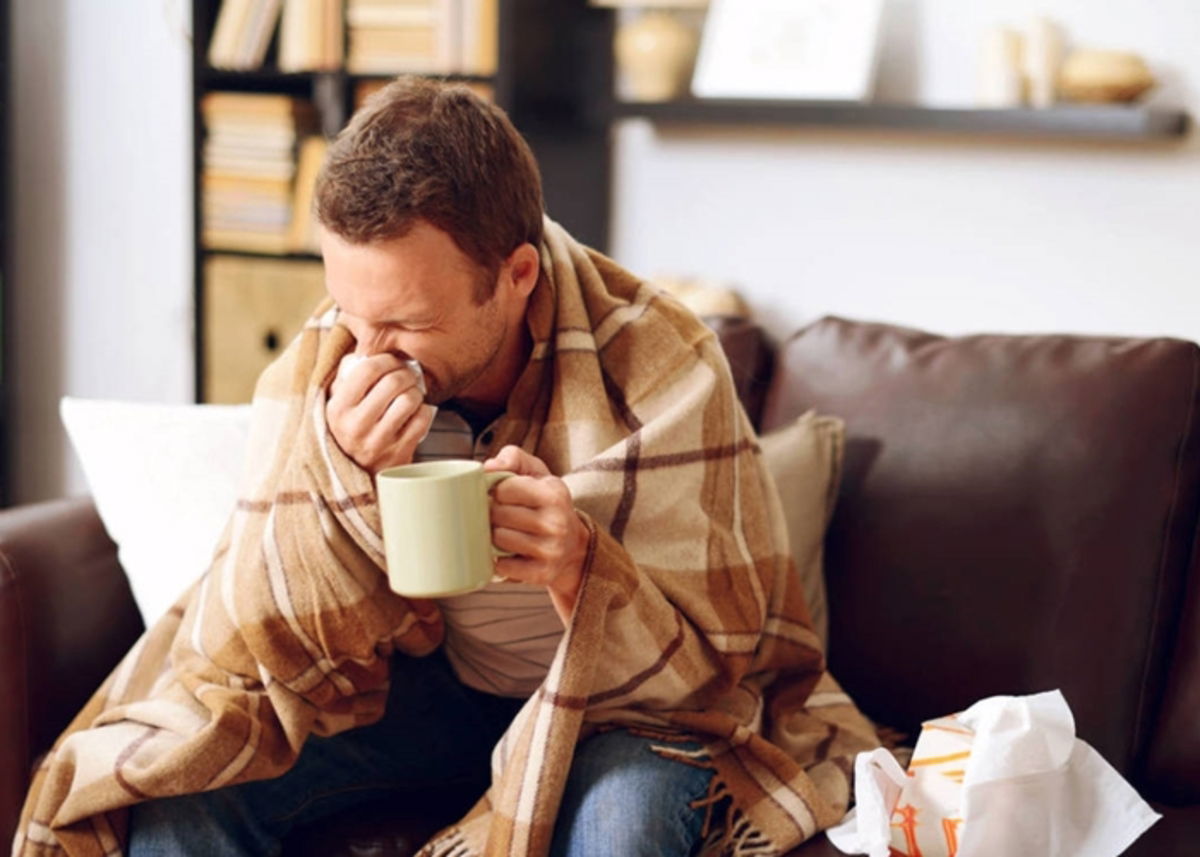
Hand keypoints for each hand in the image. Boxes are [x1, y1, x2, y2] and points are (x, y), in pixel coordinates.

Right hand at [326, 353, 434, 474]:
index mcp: (337, 409)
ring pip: (409, 399)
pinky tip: (415, 413)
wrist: (359, 474)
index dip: (385, 359)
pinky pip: (422, 419)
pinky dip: (423, 411)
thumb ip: (347, 373)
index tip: (391, 362)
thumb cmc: (352, 426)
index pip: (366, 369)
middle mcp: (355, 426)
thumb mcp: (338, 401)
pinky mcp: (399, 454)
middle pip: (393, 382)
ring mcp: (378, 442)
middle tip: (407, 376)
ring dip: (415, 392)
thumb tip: (365, 346)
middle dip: (405, 373)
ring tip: (409, 394)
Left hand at [485, 445, 589, 621]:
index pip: (505, 488)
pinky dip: (500, 561)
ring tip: (506, 532)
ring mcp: (551, 550)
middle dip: (493, 514)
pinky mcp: (543, 573)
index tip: (503, 495)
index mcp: (554, 494)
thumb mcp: (537, 473)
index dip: (497, 490)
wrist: (573, 546)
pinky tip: (509, 553)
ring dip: (495, 536)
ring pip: (499, 539)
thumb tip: (488, 467)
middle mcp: (557, 522)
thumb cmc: (546, 503)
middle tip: (501, 515)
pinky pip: (504, 566)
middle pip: (498, 514)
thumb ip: (513, 458)